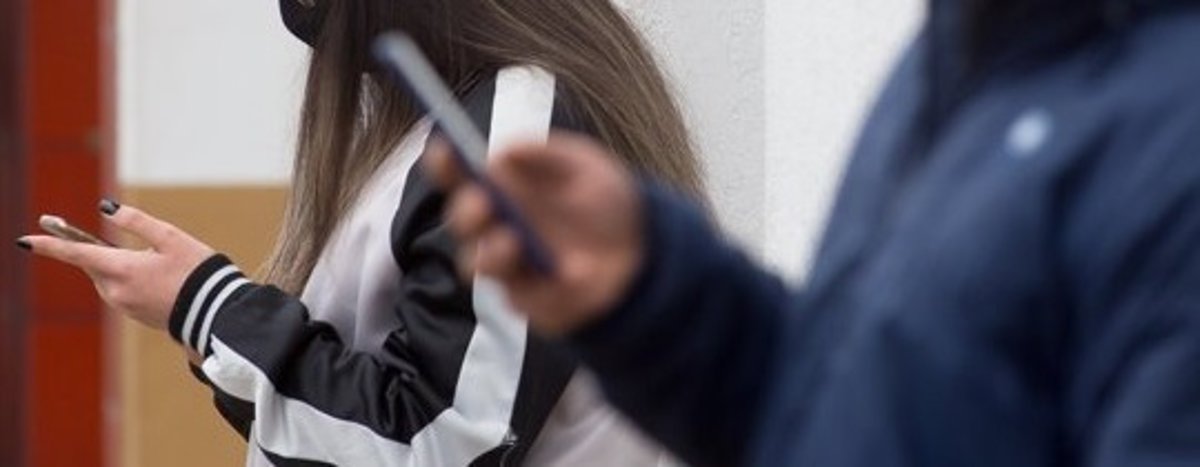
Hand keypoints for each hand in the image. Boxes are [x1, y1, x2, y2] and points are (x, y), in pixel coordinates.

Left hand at [19, 201, 215, 331]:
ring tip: (152, 261)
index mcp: (121, 269)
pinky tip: (156, 277)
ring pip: (107, 278)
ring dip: (117, 264)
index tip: (24, 240)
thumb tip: (106, 208)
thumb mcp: (171, 238)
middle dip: (95, 249)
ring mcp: (125, 306)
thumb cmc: (196, 271)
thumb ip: (137, 222)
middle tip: (107, 237)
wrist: (216, 312)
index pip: (75, 254)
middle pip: (92, 265)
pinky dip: (130, 279)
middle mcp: (116, 291)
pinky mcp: (136, 315)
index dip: (48, 245)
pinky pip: (121, 291)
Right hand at [426, 132, 644, 334]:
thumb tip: (503, 152)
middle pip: (460, 221)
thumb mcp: (586, 165)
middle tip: (484, 203)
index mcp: (505, 190)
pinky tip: (574, 273)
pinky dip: (543, 284)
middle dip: (466, 211)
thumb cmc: (608, 206)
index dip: (446, 165)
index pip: (461, 177)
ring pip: (476, 264)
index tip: (445, 151)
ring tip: (514, 242)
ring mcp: (510, 267)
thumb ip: (547, 153)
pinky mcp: (528, 300)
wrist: (643, 255)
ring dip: (491, 252)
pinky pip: (518, 297)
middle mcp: (498, 227)